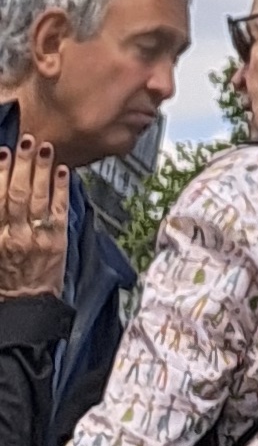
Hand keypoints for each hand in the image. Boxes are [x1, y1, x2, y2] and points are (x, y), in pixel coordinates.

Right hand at [0, 140, 65, 299]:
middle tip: (26, 141)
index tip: (3, 153)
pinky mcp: (57, 241)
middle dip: (22, 165)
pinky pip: (59, 210)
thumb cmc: (4, 277)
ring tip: (45, 147)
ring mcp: (36, 237)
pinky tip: (63, 171)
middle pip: (17, 194)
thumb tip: (0, 191)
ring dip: (42, 170)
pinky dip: (61, 189)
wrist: (24, 305)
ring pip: (39, 198)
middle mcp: (13, 235)